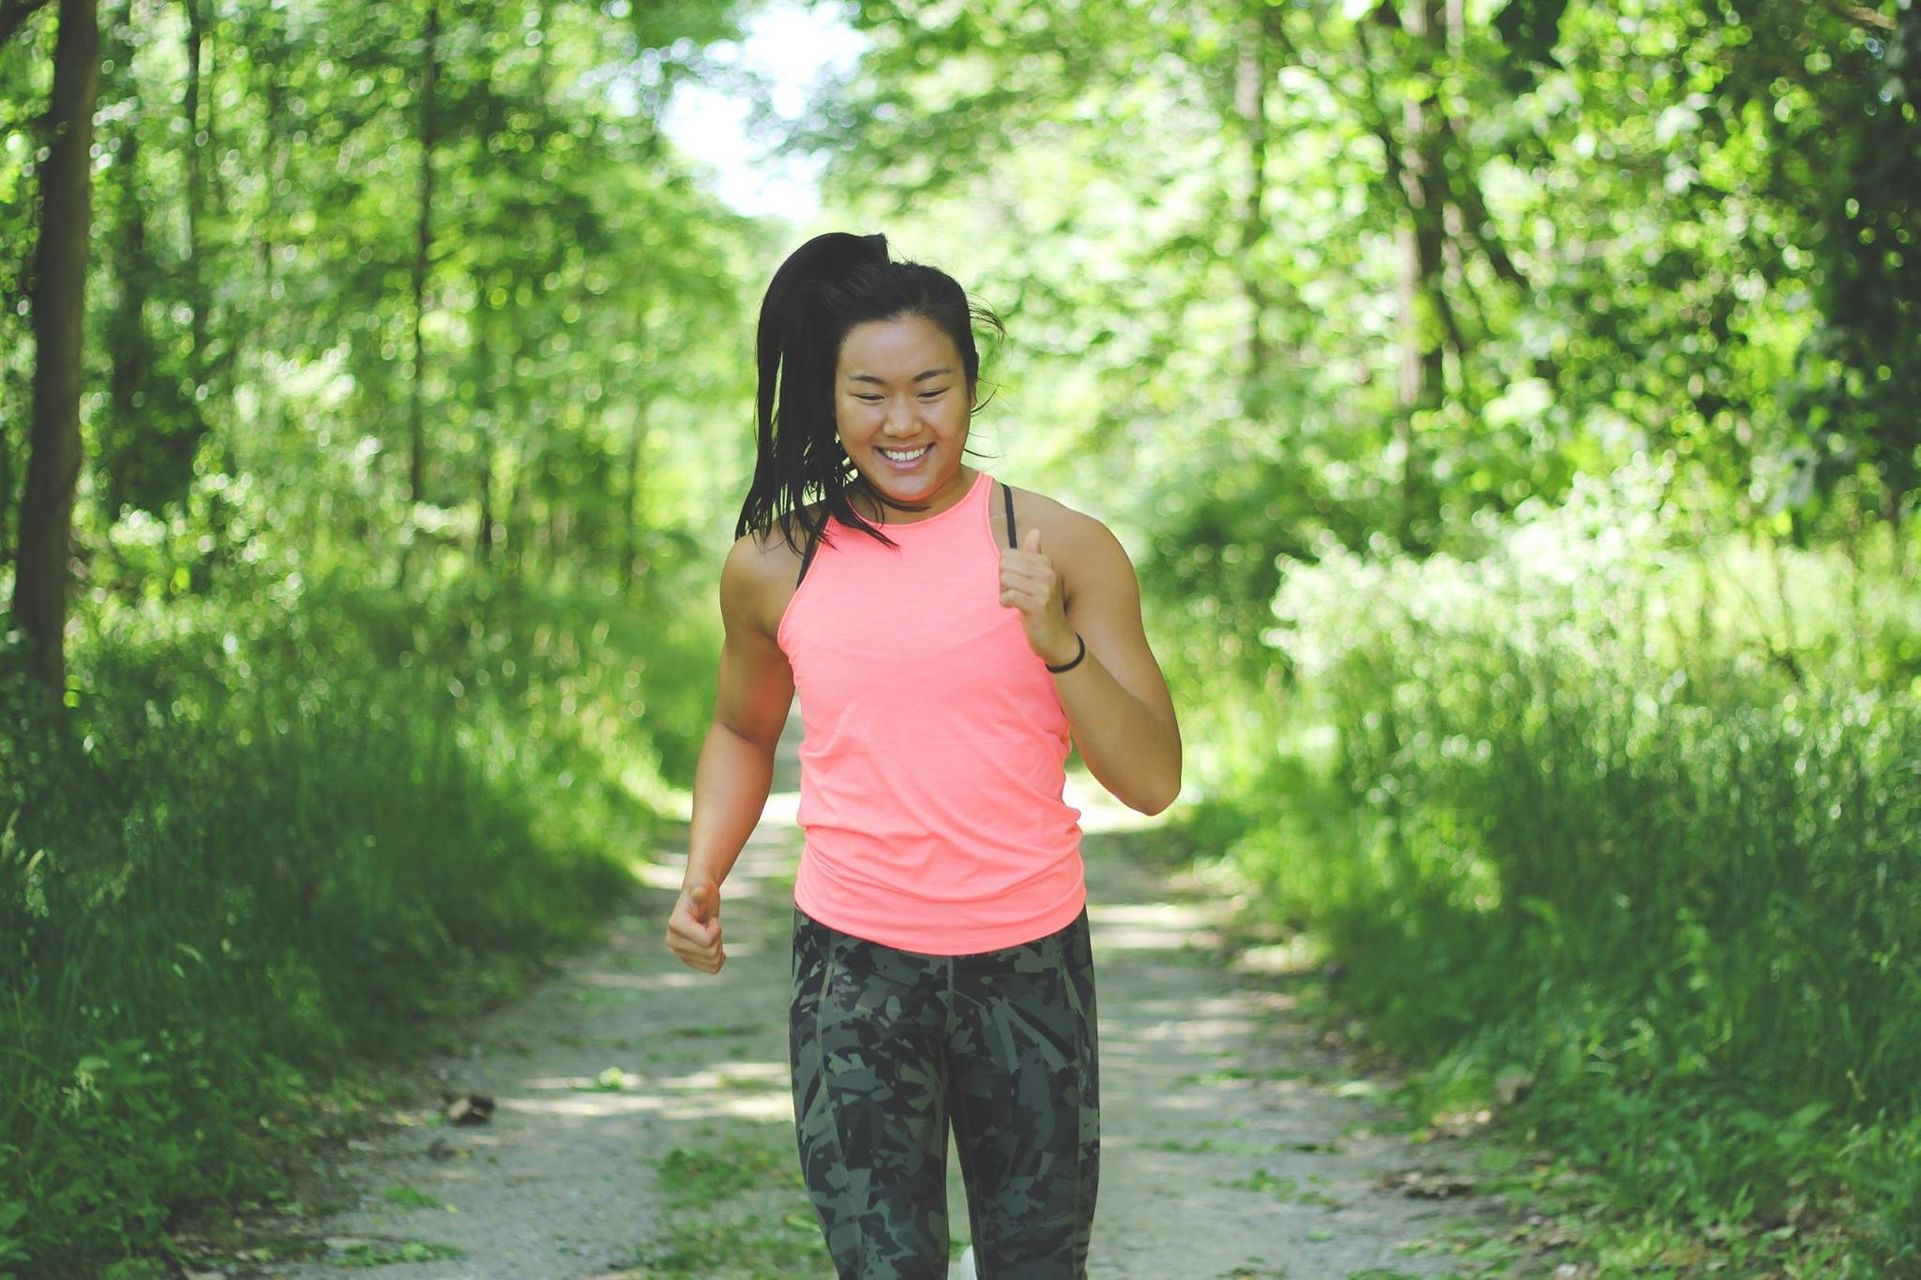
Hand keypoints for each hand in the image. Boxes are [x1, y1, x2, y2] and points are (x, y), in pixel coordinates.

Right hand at [665, 880, 725, 973]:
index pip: (707, 941)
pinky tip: (714, 944)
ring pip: (713, 963)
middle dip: (717, 938)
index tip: (710, 918)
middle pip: (711, 953)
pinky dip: (719, 958)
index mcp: (675, 924)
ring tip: (710, 932)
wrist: (699, 899)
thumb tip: (699, 892)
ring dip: (718, 947)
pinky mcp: (688, 960)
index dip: (716, 929)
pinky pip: (712, 969)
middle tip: (711, 924)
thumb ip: (701, 888)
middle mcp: (672, 941)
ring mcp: (679, 952)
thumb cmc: (703, 889)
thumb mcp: (704, 886)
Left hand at [999, 528, 1077, 666]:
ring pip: (1005, 579)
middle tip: (1013, 595)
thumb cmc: (1043, 608)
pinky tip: (1013, 609)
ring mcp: (1044, 590)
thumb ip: (1034, 555)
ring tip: (1014, 602)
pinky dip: (1005, 603)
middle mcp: (1048, 573)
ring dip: (1003, 593)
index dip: (1006, 570)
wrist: (1058, 639)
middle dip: (1002, 581)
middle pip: (1004, 564)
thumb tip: (1035, 530)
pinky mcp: (1038, 606)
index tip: (1016, 584)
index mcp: (1046, 563)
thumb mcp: (1040, 579)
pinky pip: (1009, 596)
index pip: (1008, 554)